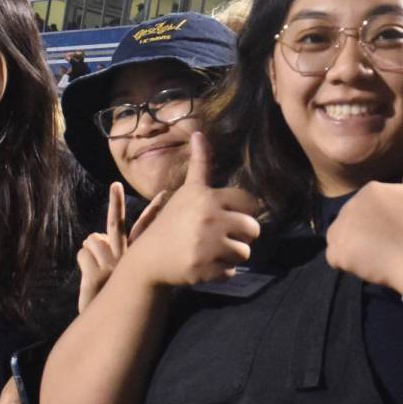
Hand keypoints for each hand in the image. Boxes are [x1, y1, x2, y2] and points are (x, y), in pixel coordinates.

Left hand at [77, 183, 166, 311]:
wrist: (111, 327)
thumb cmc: (120, 301)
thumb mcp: (126, 279)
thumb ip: (123, 258)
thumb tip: (104, 237)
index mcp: (138, 257)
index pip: (145, 228)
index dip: (154, 210)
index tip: (165, 194)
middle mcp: (126, 258)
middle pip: (116, 225)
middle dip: (116, 203)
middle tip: (115, 185)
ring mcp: (111, 265)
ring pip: (92, 240)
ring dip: (89, 252)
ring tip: (96, 270)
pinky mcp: (97, 275)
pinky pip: (83, 254)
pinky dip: (82, 262)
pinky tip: (89, 278)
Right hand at [124, 132, 260, 287]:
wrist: (149, 258)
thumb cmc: (171, 222)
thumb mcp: (187, 192)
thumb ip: (200, 164)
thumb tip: (199, 132)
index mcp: (207, 197)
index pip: (250, 202)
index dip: (241, 212)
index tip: (225, 217)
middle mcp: (209, 218)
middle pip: (253, 229)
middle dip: (240, 236)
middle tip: (220, 238)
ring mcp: (208, 244)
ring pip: (245, 252)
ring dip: (232, 254)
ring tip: (211, 251)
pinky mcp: (206, 268)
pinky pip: (231, 271)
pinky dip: (221, 271)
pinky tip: (204, 264)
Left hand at [325, 145, 402, 293]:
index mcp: (370, 190)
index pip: (366, 209)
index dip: (380, 224)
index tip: (395, 231)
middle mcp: (350, 204)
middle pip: (352, 223)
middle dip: (366, 235)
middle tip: (388, 245)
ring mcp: (340, 228)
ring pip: (341, 239)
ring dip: (354, 249)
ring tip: (378, 256)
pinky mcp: (336, 251)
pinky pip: (336, 258)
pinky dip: (348, 265)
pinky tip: (368, 265)